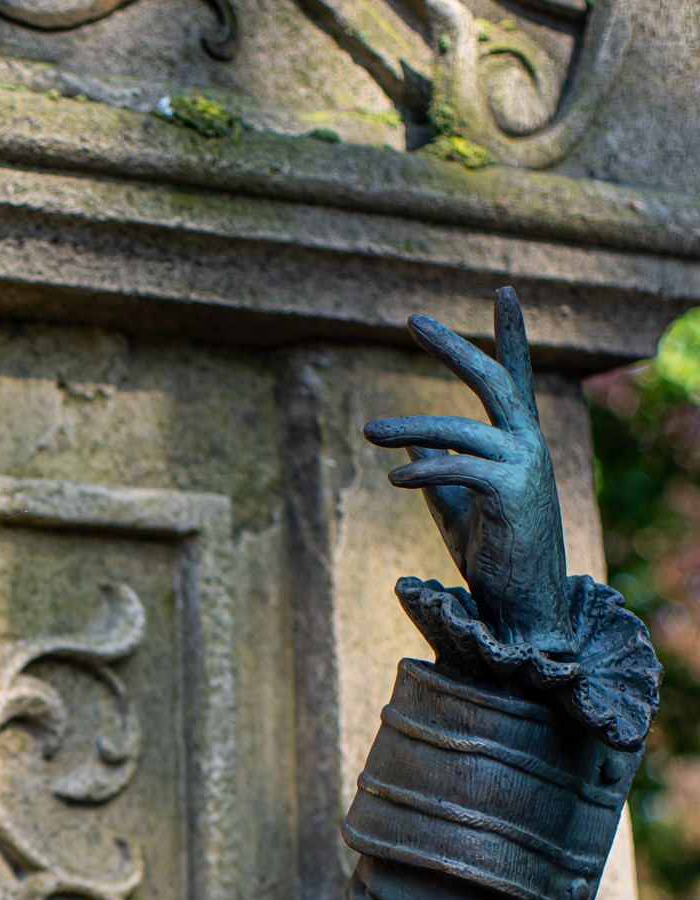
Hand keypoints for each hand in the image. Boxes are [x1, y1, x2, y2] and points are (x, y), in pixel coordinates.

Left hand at [364, 287, 570, 648]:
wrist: (522, 610)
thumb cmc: (493, 558)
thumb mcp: (456, 506)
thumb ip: (436, 468)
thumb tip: (404, 437)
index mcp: (519, 443)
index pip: (516, 377)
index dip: (511, 333)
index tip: (502, 289)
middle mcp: (530, 446)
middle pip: (494, 380)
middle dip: (454, 347)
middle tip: (413, 320)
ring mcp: (527, 468)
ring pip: (463, 428)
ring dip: (411, 425)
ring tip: (368, 431)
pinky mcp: (513, 495)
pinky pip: (460, 468)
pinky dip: (423, 469)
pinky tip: (394, 477)